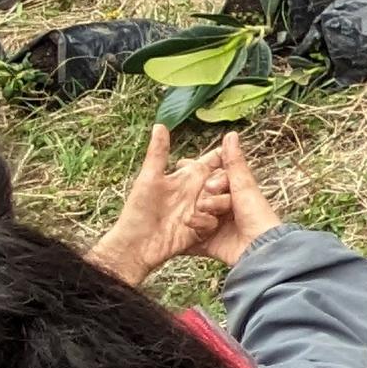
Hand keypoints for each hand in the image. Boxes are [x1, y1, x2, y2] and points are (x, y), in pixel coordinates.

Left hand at [91, 121, 222, 284]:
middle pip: (224, 180)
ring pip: (224, 201)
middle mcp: (198, 191)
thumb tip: (159, 124)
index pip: (213, 161)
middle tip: (210, 186)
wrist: (135, 244)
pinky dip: (207, 221)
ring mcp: (202, 210)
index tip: (231, 150)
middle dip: (223, 181)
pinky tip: (194, 221)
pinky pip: (215, 222)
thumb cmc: (138, 209)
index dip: (224, 155)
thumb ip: (158, 152)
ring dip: (217, 202)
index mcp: (188, 176)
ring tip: (202, 205)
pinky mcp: (202, 229)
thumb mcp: (149, 178)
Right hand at [186, 136, 279, 267]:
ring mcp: (213, 227)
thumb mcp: (243, 185)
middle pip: (197, 198)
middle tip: (206, 202)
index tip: (180, 165)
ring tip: (196, 219)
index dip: (195, 173)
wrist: (260, 249)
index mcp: (230, 192)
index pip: (206, 179)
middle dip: (202, 199)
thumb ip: (233, 162)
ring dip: (195, 218)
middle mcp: (220, 208)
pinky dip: (182, 240)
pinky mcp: (208, 244)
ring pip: (192, 217)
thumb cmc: (257, 214)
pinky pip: (190, 241)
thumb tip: (230, 133)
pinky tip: (169, 236)